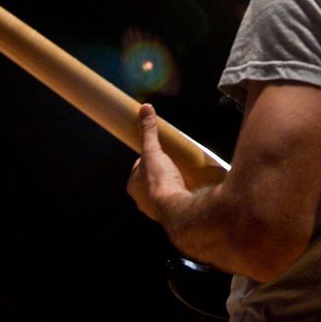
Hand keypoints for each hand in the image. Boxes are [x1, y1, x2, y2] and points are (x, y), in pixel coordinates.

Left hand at [127, 103, 188, 220]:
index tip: (159, 152)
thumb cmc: (159, 180)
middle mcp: (141, 199)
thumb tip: (144, 108)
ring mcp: (156, 208)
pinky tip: (187, 188)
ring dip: (169, 185)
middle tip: (172, 162)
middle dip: (160, 172)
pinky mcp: (171, 212)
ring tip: (181, 174)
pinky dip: (178, 195)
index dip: (149, 158)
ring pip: (161, 192)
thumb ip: (149, 131)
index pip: (139, 167)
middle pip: (150, 180)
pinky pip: (174, 200)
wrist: (177, 207)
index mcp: (133, 185)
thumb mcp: (153, 150)